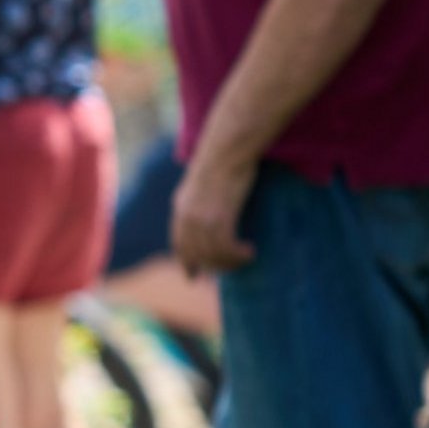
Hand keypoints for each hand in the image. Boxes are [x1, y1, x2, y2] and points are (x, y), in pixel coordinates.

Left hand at [170, 150, 258, 279]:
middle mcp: (186, 217)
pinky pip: (226, 248)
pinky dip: (238, 254)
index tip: (192, 277)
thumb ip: (199, 203)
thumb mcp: (203, 185)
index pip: (179, 244)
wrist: (227, 151)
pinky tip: (249, 251)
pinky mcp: (219, 218)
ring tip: (246, 257)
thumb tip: (209, 218)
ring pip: (212, 254)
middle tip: (234, 265)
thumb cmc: (223, 163)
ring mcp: (201, 219)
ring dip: (230, 262)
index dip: (186, 262)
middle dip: (214, 266)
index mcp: (180, 208)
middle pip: (196, 254)